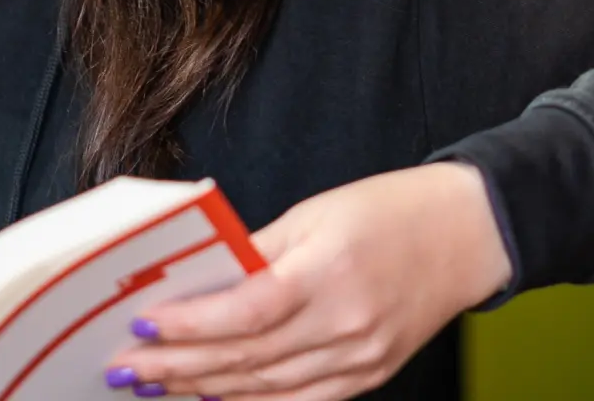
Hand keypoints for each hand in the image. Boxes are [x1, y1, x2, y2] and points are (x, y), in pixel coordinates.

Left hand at [104, 163, 511, 400]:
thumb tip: (198, 279)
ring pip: (266, 387)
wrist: (468, 235)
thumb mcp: (316, 213)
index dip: (190, 325)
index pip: (246, 311)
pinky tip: (213, 398)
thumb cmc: (391, 211)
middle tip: (125, 367)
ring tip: (153, 384)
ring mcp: (359, 357)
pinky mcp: (367, 375)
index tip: (143, 324)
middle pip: (245, 357)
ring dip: (202, 388)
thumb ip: (256, 250)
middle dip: (176, 365)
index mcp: (329, 271)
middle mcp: (345, 323)